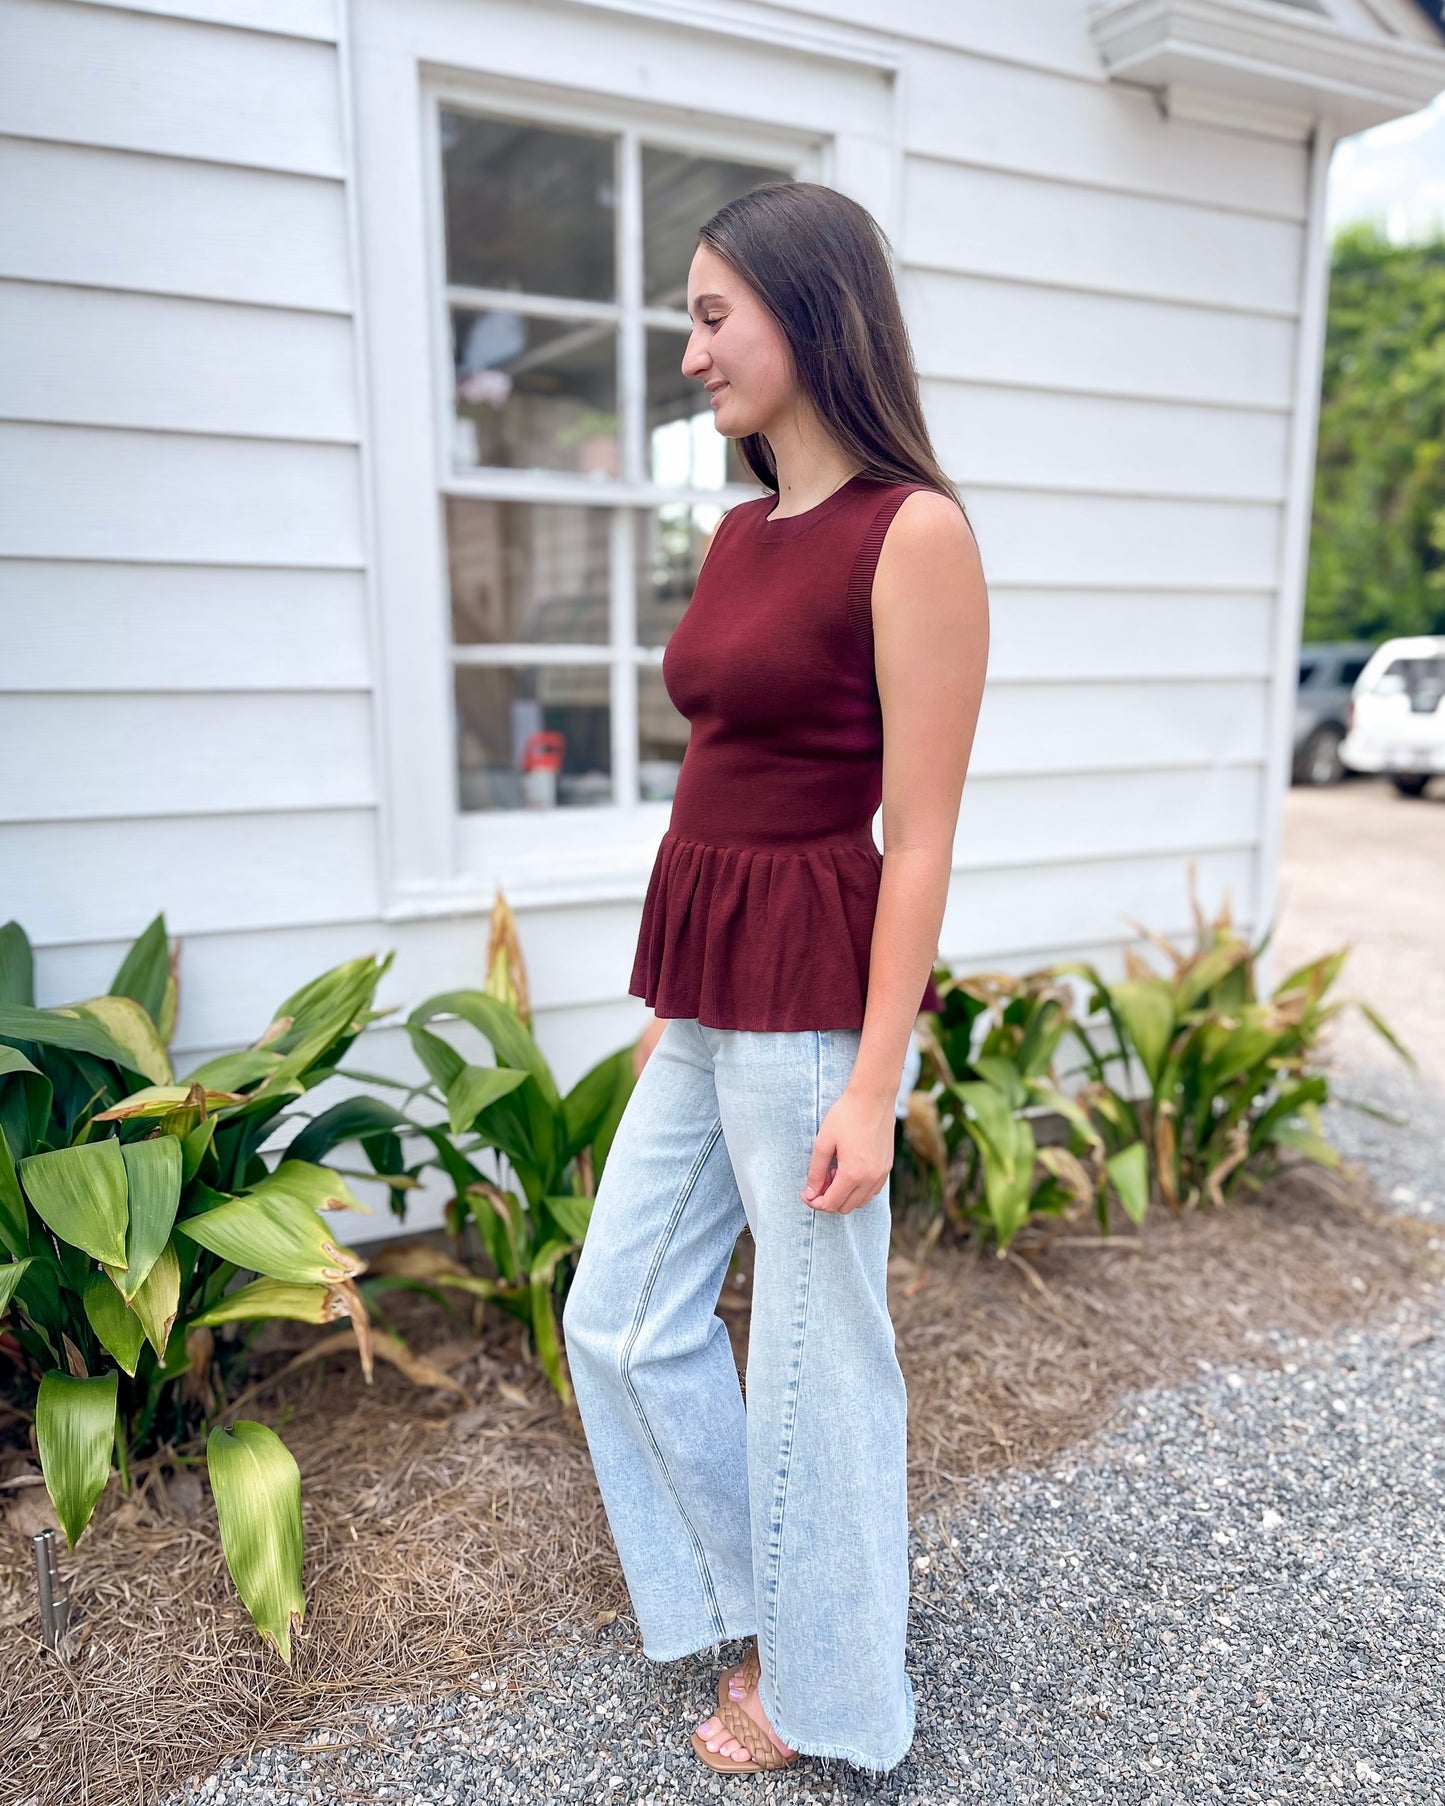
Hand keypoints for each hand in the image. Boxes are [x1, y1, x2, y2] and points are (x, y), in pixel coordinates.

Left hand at [800, 1084, 895, 1214]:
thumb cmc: (846, 1116)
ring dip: (844, 1194)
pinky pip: (872, 1190)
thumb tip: (810, 1193)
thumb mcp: (823, 1142)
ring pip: (860, 1201)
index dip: (814, 1202)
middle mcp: (870, 1179)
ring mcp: (881, 1174)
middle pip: (845, 1207)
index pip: (831, 1203)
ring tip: (834, 1171)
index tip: (805, 1193)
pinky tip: (849, 1170)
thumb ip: (816, 1171)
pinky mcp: (887, 1167)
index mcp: (853, 1174)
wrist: (873, 1097)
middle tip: (820, 1178)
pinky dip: (858, 1189)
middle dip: (829, 1199)